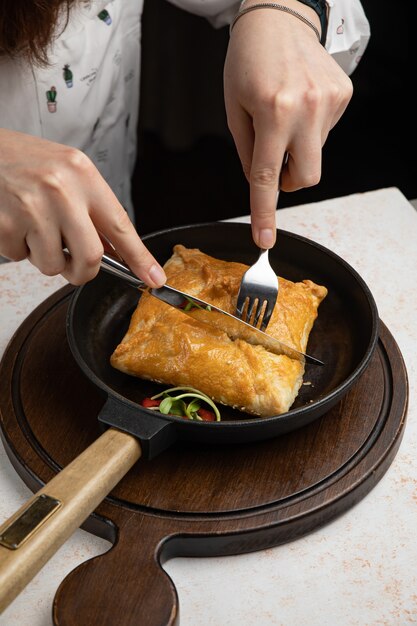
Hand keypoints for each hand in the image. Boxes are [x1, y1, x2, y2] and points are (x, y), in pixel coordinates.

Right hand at [0, 129, 165, 285]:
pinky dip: (18, 249)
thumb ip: (91, 208)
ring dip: (45, 257)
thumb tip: (113, 251)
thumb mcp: (67, 172)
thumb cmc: (24, 161)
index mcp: (82, 174)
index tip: (154, 277)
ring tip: (33, 227)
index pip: (120, 225)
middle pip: (90, 258)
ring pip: (53, 265)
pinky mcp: (4, 225)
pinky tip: (13, 222)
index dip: (140, 258)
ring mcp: (31, 208)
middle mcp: (61, 191)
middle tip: (73, 265)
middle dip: (83, 272)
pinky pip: (21, 258)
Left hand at [224, 0, 352, 247]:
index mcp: (273, 112)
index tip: (264, 239)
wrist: (279, 17)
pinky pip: (326, 133)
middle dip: (289, 180)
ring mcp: (330, 102)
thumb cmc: (248, 60)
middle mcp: (306, 109)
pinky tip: (300, 103)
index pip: (266, 177)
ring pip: (315, 154)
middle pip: (306, 177)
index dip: (264, 213)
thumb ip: (247, 152)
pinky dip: (310, 128)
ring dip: (298, 147)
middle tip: (274, 159)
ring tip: (284, 112)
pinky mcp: (344, 95)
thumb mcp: (234, 108)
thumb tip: (260, 184)